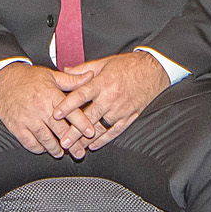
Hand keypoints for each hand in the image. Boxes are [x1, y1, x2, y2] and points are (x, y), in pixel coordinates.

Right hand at [0, 62, 83, 158]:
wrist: (1, 78)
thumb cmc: (26, 77)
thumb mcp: (51, 75)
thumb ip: (72, 80)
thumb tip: (90, 77)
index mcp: (51, 95)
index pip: (71, 112)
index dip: (82, 123)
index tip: (90, 132)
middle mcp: (40, 108)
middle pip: (60, 130)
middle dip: (72, 144)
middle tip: (80, 152)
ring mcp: (27, 119)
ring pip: (45, 139)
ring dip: (56, 149)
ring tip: (62, 153)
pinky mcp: (16, 126)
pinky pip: (29, 142)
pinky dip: (38, 148)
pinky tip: (44, 149)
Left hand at [54, 50, 169, 154]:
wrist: (153, 70)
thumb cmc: (128, 65)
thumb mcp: (104, 62)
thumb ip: (83, 69)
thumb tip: (66, 71)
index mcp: (102, 83)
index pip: (81, 95)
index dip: (68, 105)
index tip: (56, 114)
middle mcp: (111, 98)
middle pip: (89, 117)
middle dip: (75, 131)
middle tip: (63, 142)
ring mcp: (121, 109)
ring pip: (101, 128)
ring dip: (87, 139)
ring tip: (76, 148)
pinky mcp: (130, 116)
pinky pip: (115, 131)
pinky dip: (104, 139)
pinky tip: (94, 145)